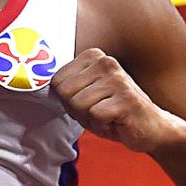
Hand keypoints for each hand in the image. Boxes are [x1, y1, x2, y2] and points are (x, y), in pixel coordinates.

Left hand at [51, 48, 176, 152]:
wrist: (153, 129)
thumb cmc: (113, 112)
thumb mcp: (86, 93)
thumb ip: (66, 86)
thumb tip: (32, 79)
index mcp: (93, 56)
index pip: (57, 81)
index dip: (68, 100)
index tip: (88, 102)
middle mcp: (105, 62)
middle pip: (65, 93)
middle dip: (78, 111)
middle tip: (99, 112)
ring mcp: (117, 79)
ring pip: (78, 105)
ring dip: (91, 120)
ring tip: (109, 117)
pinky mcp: (126, 99)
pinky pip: (95, 116)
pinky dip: (102, 127)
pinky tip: (118, 123)